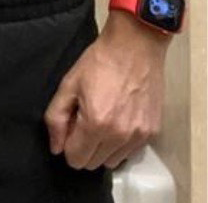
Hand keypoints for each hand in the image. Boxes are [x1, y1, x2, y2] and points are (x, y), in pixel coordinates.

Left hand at [43, 13, 167, 170]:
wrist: (136, 45)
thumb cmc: (100, 60)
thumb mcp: (69, 83)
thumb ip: (56, 118)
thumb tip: (55, 147)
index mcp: (96, 124)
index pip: (76, 160)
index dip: (69, 144)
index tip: (73, 124)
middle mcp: (119, 136)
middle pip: (93, 163)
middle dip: (85, 146)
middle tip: (87, 119)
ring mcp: (138, 136)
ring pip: (112, 161)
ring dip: (104, 147)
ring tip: (105, 118)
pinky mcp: (152, 132)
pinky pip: (130, 152)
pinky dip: (122, 142)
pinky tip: (120, 117)